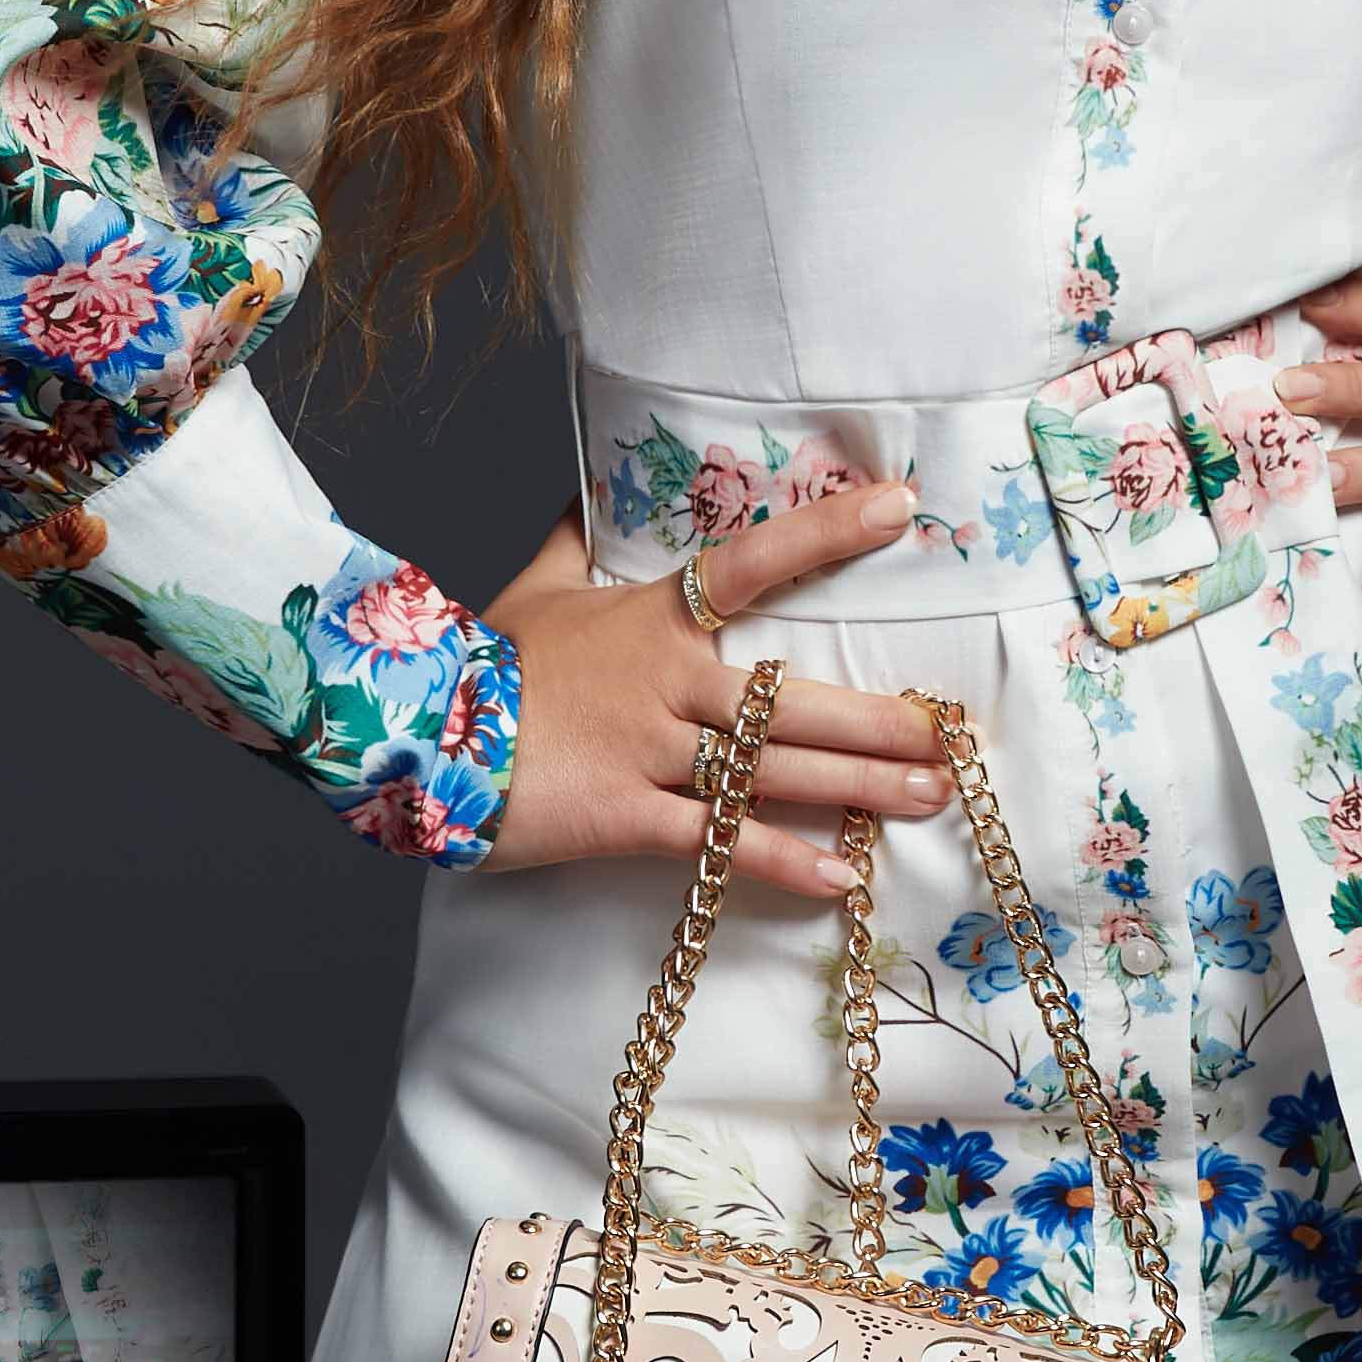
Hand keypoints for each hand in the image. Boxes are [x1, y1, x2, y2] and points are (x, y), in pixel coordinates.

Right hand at [475, 491, 954, 899]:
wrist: (409, 732)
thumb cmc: (478, 660)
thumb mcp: (532, 586)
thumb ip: (573, 537)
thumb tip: (589, 481)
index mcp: (653, 617)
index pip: (754, 560)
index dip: (829, 530)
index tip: (901, 507)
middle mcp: (667, 681)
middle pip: (793, 698)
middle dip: (881, 721)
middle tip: (952, 734)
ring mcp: (651, 751)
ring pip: (773, 770)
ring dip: (859, 787)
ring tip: (930, 796)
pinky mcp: (629, 817)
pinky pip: (720, 842)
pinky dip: (781, 862)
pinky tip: (841, 879)